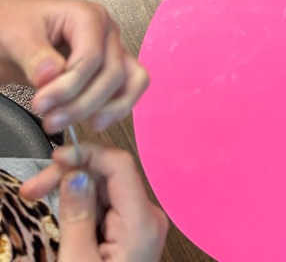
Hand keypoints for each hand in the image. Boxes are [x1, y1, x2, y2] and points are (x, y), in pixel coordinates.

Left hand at [0, 0, 147, 133]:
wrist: (13, 32)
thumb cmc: (16, 24)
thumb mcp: (16, 36)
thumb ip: (34, 55)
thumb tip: (52, 74)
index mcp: (88, 16)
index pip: (92, 57)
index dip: (69, 87)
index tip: (41, 104)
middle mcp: (106, 32)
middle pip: (112, 73)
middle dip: (82, 103)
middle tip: (50, 120)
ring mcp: (111, 50)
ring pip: (129, 82)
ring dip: (104, 110)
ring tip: (70, 124)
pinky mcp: (108, 69)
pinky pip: (128, 89)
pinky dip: (116, 109)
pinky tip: (92, 122)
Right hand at [20, 145, 167, 261]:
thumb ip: (78, 215)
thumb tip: (76, 174)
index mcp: (142, 221)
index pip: (120, 166)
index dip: (87, 155)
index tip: (53, 160)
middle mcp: (147, 218)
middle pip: (108, 178)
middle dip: (70, 176)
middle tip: (30, 190)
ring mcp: (140, 226)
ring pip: (103, 191)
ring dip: (70, 190)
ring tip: (34, 197)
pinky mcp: (129, 236)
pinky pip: (104, 209)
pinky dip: (79, 207)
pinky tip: (56, 210)